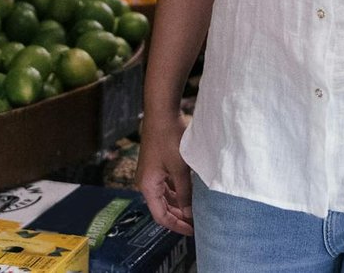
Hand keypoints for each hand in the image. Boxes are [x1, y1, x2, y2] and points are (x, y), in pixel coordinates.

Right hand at [137, 113, 194, 235]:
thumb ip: (185, 194)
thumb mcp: (180, 170)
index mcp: (147, 187)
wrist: (161, 113)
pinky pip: (166, 186)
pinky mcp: (156, 165)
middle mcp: (145, 183)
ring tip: (196, 210)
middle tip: (197, 223)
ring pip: (164, 197)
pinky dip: (177, 192)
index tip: (193, 231)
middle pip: (162, 208)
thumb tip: (190, 214)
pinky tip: (190, 193)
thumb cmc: (169, 139)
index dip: (177, 226)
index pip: (161, 216)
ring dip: (179, 205)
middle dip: (179, 217)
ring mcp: (150, 174)